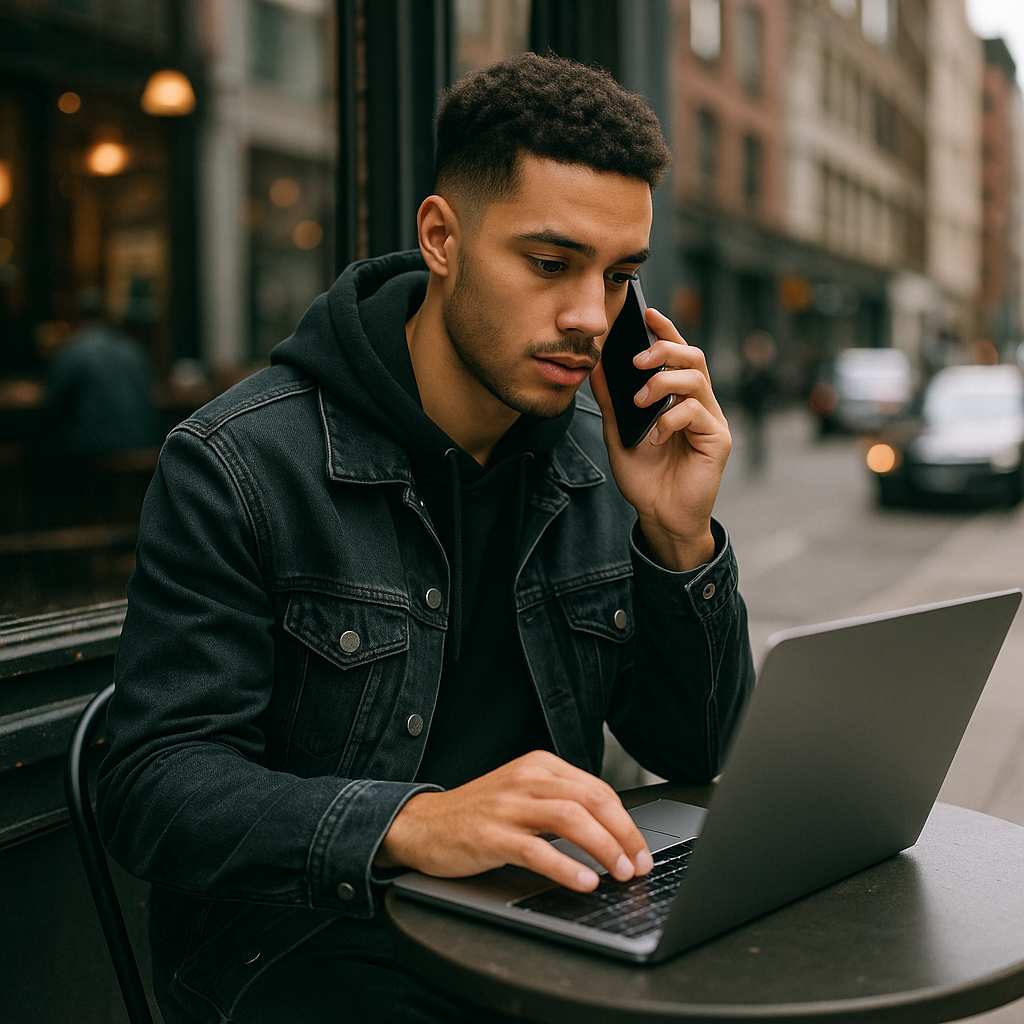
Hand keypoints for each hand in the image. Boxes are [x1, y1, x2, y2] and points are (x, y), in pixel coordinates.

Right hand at [375, 750, 652, 891]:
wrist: (422, 824)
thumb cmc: (478, 814)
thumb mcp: (523, 795)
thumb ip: (561, 804)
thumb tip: (611, 833)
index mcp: (539, 766)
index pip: (597, 788)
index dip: (626, 821)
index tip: (640, 849)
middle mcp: (526, 779)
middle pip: (591, 799)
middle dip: (623, 834)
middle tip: (639, 864)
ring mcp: (507, 806)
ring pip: (570, 819)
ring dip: (603, 848)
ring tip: (619, 873)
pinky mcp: (490, 835)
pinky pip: (537, 849)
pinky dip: (567, 867)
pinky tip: (583, 882)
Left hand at [590, 306, 730, 571]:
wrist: (659, 516)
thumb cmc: (644, 477)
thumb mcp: (618, 433)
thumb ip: (611, 401)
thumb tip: (596, 365)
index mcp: (678, 397)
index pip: (677, 354)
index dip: (665, 330)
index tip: (645, 313)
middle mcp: (699, 404)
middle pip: (693, 358)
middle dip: (665, 349)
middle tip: (637, 360)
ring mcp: (711, 421)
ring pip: (696, 381)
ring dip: (664, 383)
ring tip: (640, 401)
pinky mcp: (717, 441)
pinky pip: (696, 414)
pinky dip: (670, 419)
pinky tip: (654, 437)